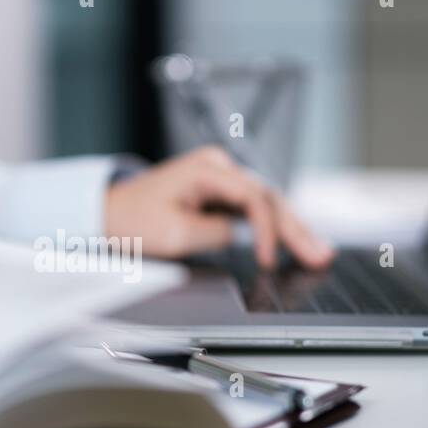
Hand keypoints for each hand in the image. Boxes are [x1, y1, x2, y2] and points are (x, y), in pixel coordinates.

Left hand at [104, 146, 334, 269]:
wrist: (107, 214)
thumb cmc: (133, 220)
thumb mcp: (174, 233)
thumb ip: (216, 233)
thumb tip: (245, 236)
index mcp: (207, 169)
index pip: (253, 198)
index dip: (266, 231)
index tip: (268, 260)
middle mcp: (218, 168)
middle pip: (269, 197)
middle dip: (296, 229)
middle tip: (321, 255)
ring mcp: (221, 179)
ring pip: (267, 204)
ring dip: (292, 229)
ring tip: (319, 252)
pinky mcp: (220, 194)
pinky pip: (254, 210)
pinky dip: (273, 228)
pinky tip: (295, 243)